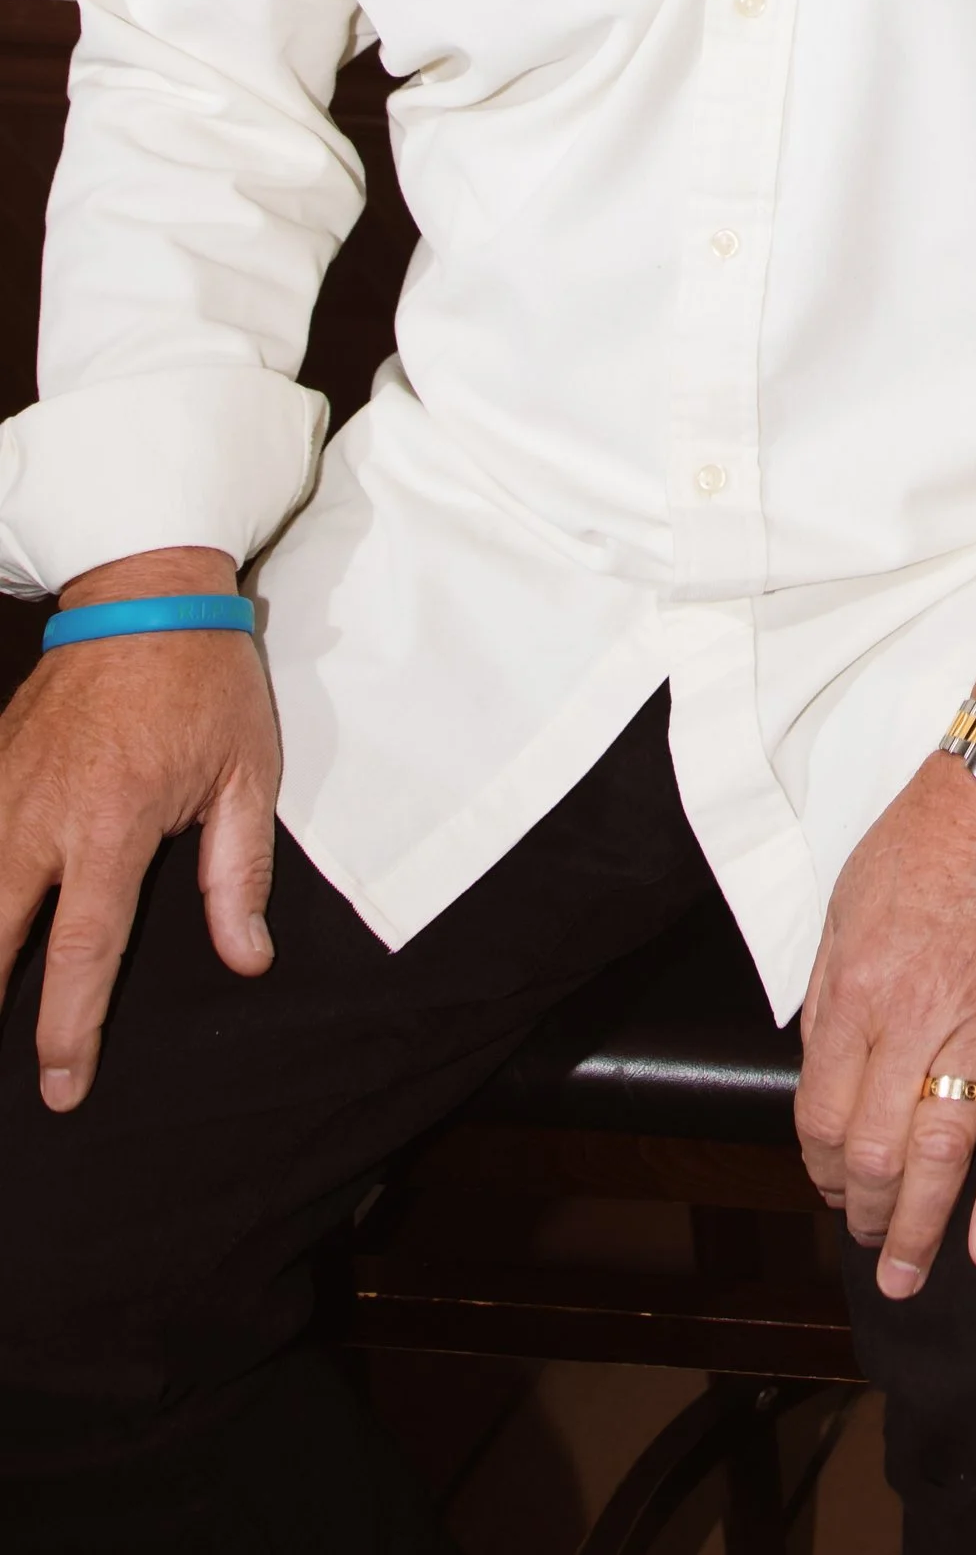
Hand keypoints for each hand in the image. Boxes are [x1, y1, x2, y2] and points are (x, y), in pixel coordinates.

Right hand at [0, 546, 276, 1110]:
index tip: (61, 1086)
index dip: (69, 1029)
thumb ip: (239, 874)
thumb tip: (246, 958)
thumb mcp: (246, 772)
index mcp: (114, 825)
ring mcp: (5, 790)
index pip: (85, 951)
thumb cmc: (206, 683)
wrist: (147, 594)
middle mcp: (44, 817)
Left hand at [796, 731, 975, 1297]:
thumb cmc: (929, 833)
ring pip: (943, 1151)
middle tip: (864, 1238)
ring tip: (906, 1272)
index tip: (824, 1180)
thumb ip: (829, 990)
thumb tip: (820, 1066)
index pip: (819, 1113)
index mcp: (856, 988)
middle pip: (874, 1149)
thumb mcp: (847, 900)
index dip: (815, 1163)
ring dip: (918, 1224)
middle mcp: (914, 1019)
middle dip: (861, 1209)